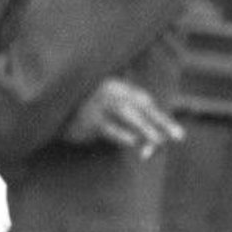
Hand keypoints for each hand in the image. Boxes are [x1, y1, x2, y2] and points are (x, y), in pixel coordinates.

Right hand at [62, 77, 184, 156]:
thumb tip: (157, 144)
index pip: (146, 104)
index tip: (178, 136)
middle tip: (177, 138)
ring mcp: (97, 104)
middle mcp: (109, 92)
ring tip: (158, 142)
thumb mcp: (109, 113)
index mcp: (118, 88)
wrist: (53, 112)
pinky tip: (133, 142)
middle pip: (140, 107)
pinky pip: (107, 127)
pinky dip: (121, 134)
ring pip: (126, 114)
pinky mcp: (86, 119)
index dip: (163, 119)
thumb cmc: (85, 113)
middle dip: (159, 122)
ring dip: (144, 128)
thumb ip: (131, 123)